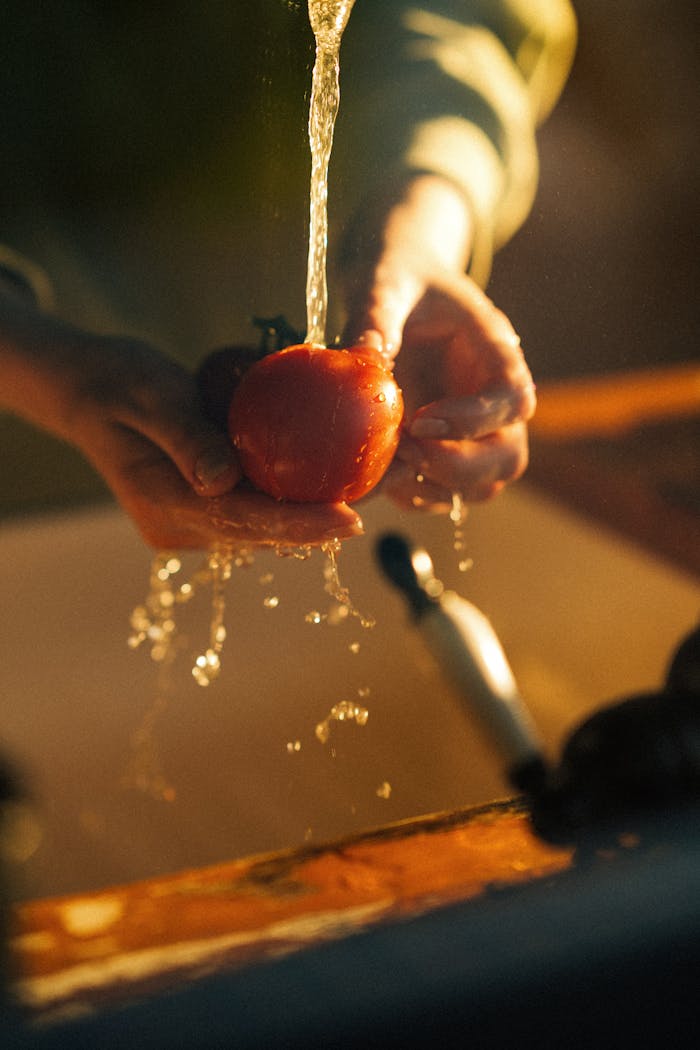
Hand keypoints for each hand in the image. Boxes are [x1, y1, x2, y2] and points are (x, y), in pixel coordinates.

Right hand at [0, 293, 361, 548]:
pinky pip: (257, 505)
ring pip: (265, 522)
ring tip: (379, 481)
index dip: (299, 525)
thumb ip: (185, 436)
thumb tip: (223, 481)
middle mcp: (181, 526)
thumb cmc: (118, 381)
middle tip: (386, 492)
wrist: (89, 388)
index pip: (243, 522)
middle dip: (322, 519)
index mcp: (165, 505)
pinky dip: (294, 491)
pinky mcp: (204, 506)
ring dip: (315, 507)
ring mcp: (192, 521)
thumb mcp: (148, 395)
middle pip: (263, 531)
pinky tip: (340, 470)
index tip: (351, 520)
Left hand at [342, 175, 535, 511]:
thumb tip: (361, 360)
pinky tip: (377, 476)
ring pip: (481, 486)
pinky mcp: (443, 451)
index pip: (512, 400)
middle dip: (458, 467)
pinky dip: (415, 496)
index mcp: (495, 352)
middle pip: (508, 457)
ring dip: (436, 488)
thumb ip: (377, 316)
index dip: (473, 421)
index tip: (419, 422)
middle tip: (403, 450)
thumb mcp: (385, 283)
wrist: (394, 286)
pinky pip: (444, 494)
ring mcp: (473, 432)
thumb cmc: (398, 277)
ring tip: (385, 467)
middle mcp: (493, 400)